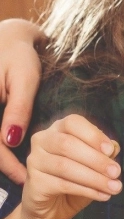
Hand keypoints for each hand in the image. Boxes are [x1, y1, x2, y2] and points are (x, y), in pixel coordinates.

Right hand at [0, 19, 43, 183]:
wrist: (7, 36)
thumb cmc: (18, 55)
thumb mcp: (23, 79)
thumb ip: (18, 109)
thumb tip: (12, 141)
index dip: (7, 165)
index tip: (25, 179)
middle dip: (3, 166)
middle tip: (25, 182)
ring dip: (1, 158)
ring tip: (21, 173)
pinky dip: (1, 146)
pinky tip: (12, 154)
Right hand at [21, 114, 121, 218]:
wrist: (53, 208)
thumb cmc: (77, 179)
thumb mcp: (95, 164)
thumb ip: (104, 153)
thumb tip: (114, 148)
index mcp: (59, 129)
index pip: (73, 122)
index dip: (93, 135)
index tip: (111, 150)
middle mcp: (43, 140)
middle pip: (68, 144)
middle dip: (96, 159)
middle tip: (116, 172)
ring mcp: (35, 160)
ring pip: (65, 166)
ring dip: (94, 178)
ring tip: (114, 187)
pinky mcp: (33, 182)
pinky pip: (62, 184)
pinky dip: (86, 190)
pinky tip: (102, 195)